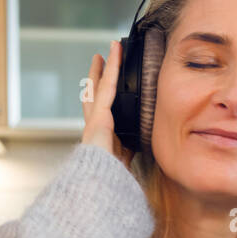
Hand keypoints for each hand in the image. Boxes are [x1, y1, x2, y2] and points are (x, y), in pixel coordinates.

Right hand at [81, 39, 135, 168]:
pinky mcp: (100, 115)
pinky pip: (107, 85)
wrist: (101, 186)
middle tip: (98, 62)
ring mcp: (94, 120)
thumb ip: (130, 150)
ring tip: (109, 51)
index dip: (102, 100)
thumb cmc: (112, 181)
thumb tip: (144, 146)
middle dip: (95, 79)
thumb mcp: (124, 163)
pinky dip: (112, 67)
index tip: (107, 88)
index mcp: (100, 141)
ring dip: (104, 67)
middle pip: (92, 97)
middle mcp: (93, 128)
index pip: (101, 115)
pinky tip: (115, 52)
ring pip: (98, 87)